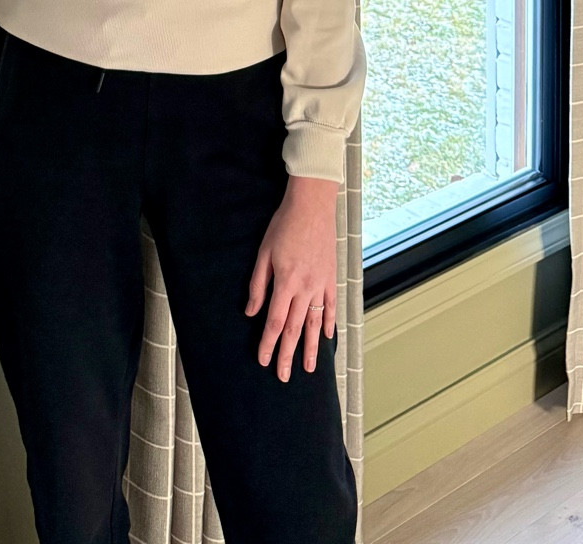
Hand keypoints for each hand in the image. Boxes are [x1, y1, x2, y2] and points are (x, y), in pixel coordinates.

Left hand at [245, 174, 338, 379]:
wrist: (311, 206)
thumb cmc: (283, 226)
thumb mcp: (263, 253)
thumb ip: (258, 285)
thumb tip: (251, 312)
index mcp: (285, 282)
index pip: (274, 322)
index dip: (267, 344)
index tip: (263, 361)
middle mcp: (305, 288)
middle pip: (294, 329)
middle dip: (287, 355)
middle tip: (283, 376)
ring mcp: (321, 284)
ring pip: (314, 324)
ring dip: (311, 348)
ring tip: (309, 369)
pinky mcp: (331, 278)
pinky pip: (330, 306)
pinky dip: (328, 323)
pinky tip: (327, 337)